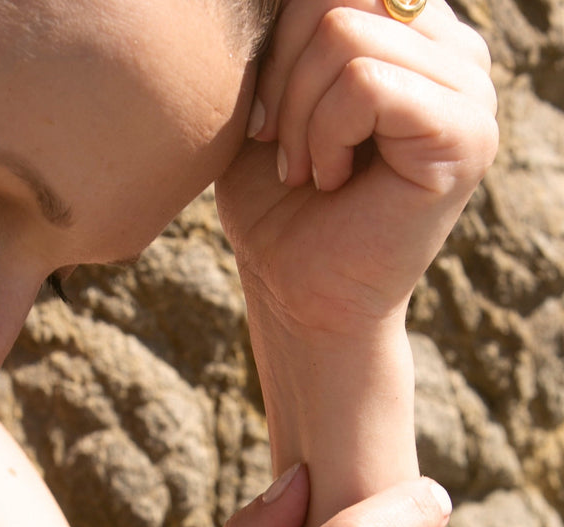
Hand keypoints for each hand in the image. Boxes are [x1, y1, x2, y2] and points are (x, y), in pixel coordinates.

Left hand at [215, 0, 497, 346]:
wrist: (296, 292)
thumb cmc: (275, 203)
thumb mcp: (267, 99)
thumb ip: (288, 32)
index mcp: (407, 32)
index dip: (278, 38)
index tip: (261, 117)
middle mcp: (449, 46)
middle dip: (282, 75)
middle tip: (277, 146)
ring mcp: (467, 85)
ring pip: (346, 34)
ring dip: (298, 116)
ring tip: (305, 171)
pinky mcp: (466, 131)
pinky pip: (366, 85)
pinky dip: (324, 137)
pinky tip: (330, 181)